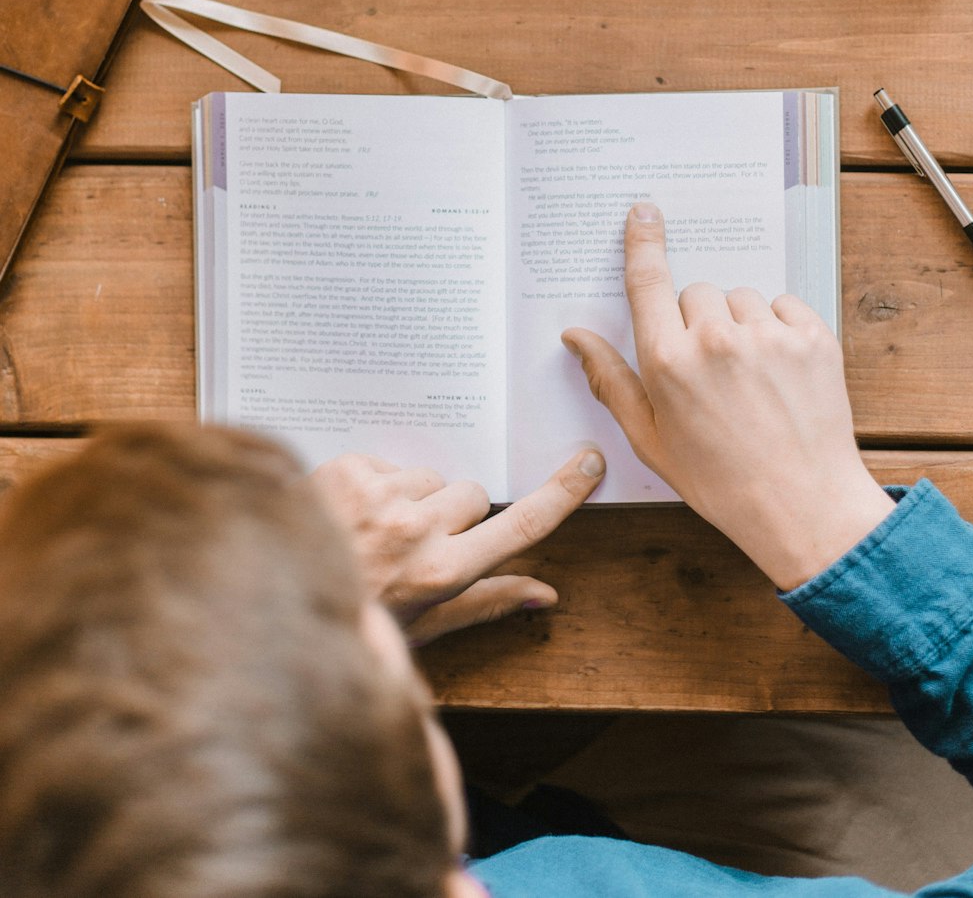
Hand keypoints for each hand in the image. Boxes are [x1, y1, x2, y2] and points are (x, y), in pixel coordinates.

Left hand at [311, 446, 605, 643]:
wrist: (266, 602)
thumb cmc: (353, 622)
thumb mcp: (423, 629)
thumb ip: (488, 602)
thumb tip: (547, 595)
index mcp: (442, 574)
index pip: (521, 526)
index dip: (561, 493)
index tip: (588, 463)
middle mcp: (416, 531)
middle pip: (475, 496)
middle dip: (457, 516)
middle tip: (418, 547)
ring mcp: (381, 497)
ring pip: (432, 478)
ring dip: (415, 499)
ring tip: (376, 534)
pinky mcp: (350, 470)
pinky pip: (390, 464)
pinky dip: (378, 486)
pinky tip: (351, 517)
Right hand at [563, 204, 893, 589]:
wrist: (803, 506)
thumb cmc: (720, 480)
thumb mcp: (651, 439)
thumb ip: (610, 380)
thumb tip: (575, 337)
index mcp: (667, 362)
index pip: (646, 280)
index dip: (643, 242)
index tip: (644, 212)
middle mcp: (715, 339)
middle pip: (695, 292)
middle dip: (696, 320)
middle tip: (710, 370)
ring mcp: (768, 336)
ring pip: (740, 298)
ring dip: (740, 325)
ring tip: (749, 378)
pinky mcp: (812, 337)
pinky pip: (784, 306)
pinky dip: (780, 329)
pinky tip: (779, 373)